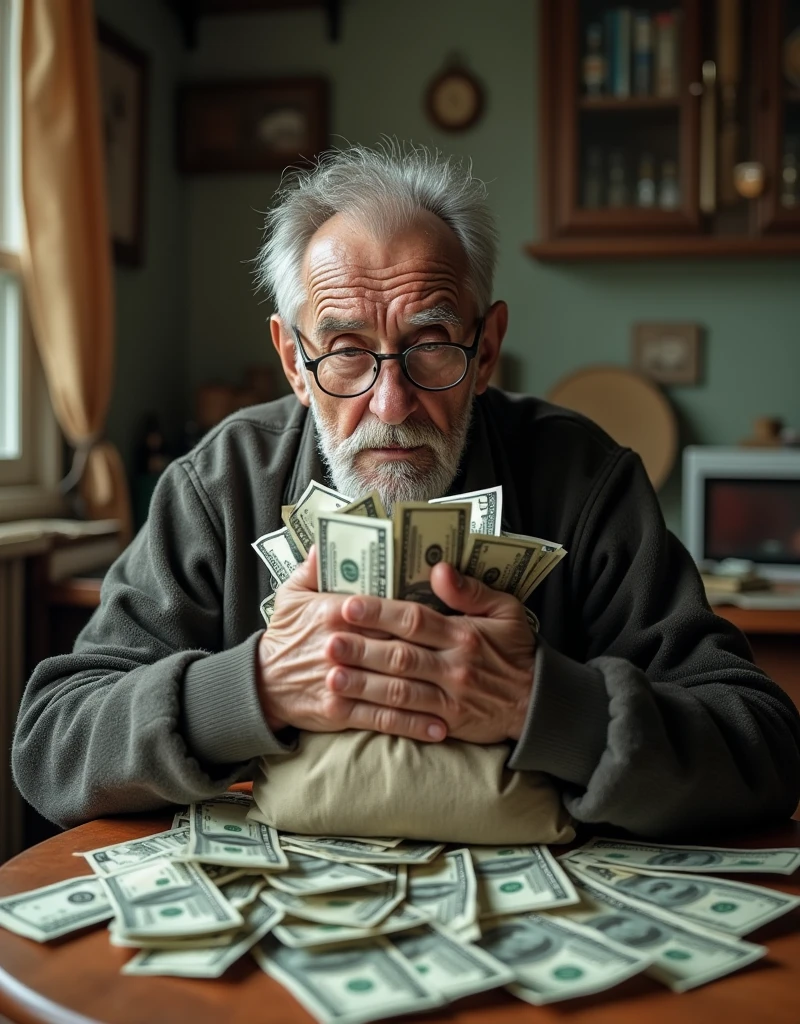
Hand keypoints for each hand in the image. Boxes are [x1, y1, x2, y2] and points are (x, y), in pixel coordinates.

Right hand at [256, 548, 450, 741]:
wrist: (261, 684)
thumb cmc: (284, 635)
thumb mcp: (292, 593)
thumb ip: (315, 567)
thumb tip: (332, 541)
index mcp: (334, 612)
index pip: (385, 610)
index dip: (418, 613)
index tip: (449, 614)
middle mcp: (342, 647)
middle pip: (398, 647)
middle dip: (435, 654)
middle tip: (472, 658)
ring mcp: (342, 682)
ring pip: (396, 686)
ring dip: (433, 694)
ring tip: (466, 696)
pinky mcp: (341, 712)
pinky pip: (384, 719)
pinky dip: (413, 725)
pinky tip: (440, 727)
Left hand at [325, 562, 536, 744]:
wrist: (538, 702)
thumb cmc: (516, 650)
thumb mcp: (505, 611)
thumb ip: (470, 590)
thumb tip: (439, 568)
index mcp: (464, 634)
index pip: (415, 620)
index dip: (380, 613)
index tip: (348, 605)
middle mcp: (454, 666)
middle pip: (400, 657)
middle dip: (362, 650)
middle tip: (327, 641)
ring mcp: (450, 698)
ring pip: (400, 692)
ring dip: (364, 685)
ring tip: (332, 677)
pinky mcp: (447, 724)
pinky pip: (411, 722)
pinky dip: (383, 718)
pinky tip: (357, 712)